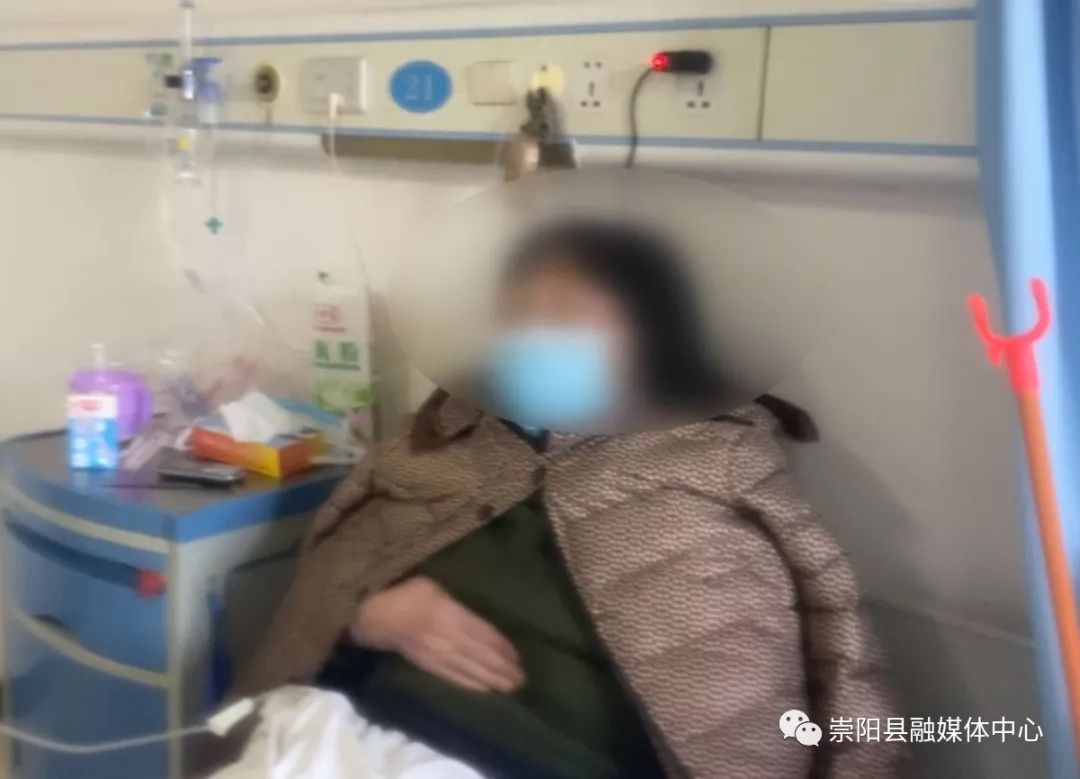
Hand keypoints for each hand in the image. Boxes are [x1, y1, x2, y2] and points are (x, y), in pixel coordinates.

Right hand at [351, 576, 524, 692]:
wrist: (377, 616)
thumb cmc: (406, 593)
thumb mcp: (435, 586)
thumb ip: (457, 600)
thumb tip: (476, 606)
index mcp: (453, 616)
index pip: (485, 636)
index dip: (503, 649)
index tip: (519, 658)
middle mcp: (450, 640)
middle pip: (482, 658)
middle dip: (503, 670)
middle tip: (522, 679)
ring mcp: (439, 656)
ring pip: (471, 672)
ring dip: (492, 681)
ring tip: (510, 687)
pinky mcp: (429, 667)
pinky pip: (455, 678)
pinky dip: (472, 685)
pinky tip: (485, 689)